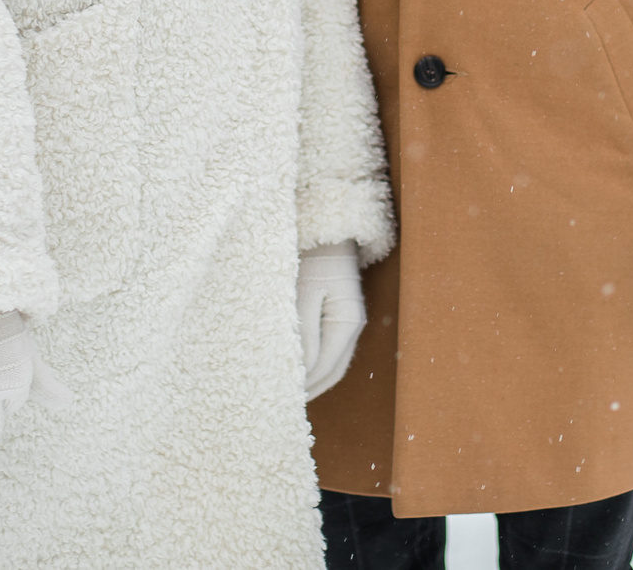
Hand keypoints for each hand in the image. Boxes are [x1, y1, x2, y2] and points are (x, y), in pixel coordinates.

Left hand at [297, 240, 366, 401]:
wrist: (326, 225)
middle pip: (333, 372)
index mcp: (346, 323)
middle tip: (281, 406)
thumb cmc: (311, 256)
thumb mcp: (303, 294)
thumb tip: (302, 372)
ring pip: (333, 363)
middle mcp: (353, 325)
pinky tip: (298, 367)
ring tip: (288, 392)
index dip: (303, 388)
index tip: (279, 401)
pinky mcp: (340, 313)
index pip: (324, 369)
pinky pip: (331, 349)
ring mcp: (349, 320)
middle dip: (310, 390)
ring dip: (313, 379)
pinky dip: (316, 364)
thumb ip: (303, 335)